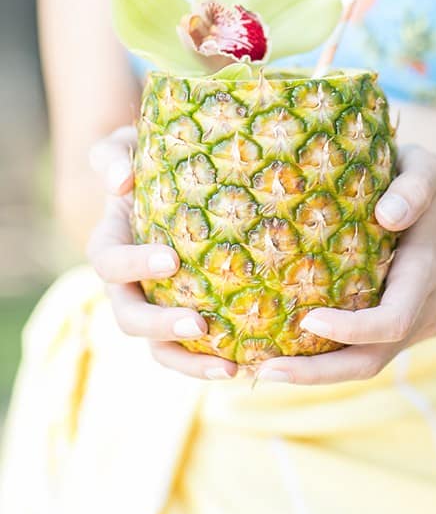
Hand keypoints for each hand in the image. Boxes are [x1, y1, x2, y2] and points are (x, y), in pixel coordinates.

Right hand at [88, 126, 237, 379]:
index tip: (171, 260)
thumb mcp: (123, 146)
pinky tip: (248, 365)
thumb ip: (113, 156)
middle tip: (200, 325)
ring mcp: (155, 303)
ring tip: (229, 367)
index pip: (109, 262)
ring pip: (158, 348)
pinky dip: (212, 362)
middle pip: (128, 317)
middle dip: (161, 326)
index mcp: (110, 242)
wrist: (170, 177)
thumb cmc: (145, 157)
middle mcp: (126, 283)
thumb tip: (121, 180)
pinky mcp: (185, 314)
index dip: (135, 266)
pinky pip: (190, 350)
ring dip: (189, 361)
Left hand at [255, 146, 435, 384]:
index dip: (353, 329)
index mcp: (425, 272)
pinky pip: (363, 351)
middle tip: (264, 370)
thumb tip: (387, 215)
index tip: (307, 320)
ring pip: (365, 363)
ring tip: (261, 368)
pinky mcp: (398, 327)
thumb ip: (413, 188)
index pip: (393, 319)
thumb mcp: (425, 170)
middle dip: (319, 373)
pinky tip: (282, 352)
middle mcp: (423, 309)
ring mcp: (413, 324)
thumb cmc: (428, 182)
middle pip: (372, 359)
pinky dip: (325, 359)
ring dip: (316, 373)